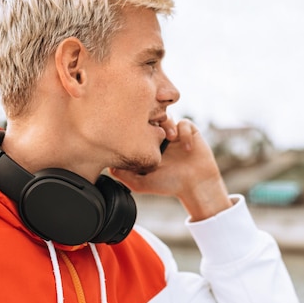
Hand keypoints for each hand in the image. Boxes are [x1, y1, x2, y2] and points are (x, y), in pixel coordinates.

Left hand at [110, 119, 232, 220]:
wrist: (195, 186)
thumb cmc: (168, 185)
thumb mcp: (140, 183)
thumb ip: (124, 176)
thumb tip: (108, 165)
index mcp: (146, 146)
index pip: (136, 129)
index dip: (136, 129)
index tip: (138, 137)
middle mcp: (159, 137)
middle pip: (150, 118)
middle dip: (151, 122)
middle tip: (153, 132)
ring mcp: (174, 133)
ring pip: (167, 116)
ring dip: (168, 125)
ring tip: (170, 139)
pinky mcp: (189, 132)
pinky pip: (184, 123)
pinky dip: (185, 133)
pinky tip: (186, 149)